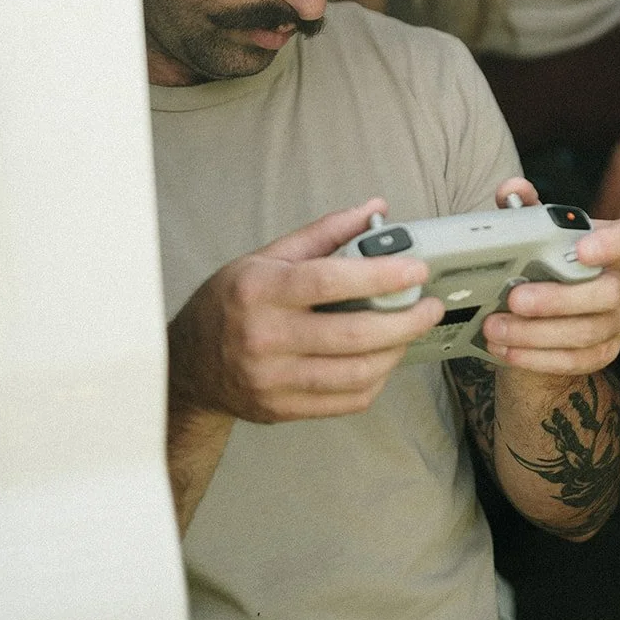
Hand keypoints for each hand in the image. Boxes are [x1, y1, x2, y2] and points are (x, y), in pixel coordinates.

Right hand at [167, 200, 443, 424]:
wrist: (189, 364)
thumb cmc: (232, 301)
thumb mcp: (266, 256)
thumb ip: (324, 233)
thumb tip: (376, 209)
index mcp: (261, 289)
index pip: (330, 281)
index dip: (381, 275)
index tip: (417, 271)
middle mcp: (265, 337)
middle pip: (352, 335)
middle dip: (405, 321)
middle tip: (431, 307)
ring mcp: (272, 379)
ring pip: (355, 374)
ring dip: (395, 353)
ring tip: (409, 332)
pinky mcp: (281, 410)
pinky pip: (345, 401)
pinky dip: (375, 381)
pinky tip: (383, 360)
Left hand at [480, 212, 619, 374]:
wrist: (549, 314)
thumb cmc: (548, 264)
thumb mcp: (537, 233)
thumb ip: (524, 208)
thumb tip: (510, 190)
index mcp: (614, 246)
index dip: (615, 242)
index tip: (582, 248)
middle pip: (609, 292)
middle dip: (558, 298)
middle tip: (514, 298)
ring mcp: (618, 322)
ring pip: (587, 332)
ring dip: (536, 333)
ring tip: (496, 327)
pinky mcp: (604, 353)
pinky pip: (575, 360)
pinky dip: (536, 357)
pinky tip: (506, 349)